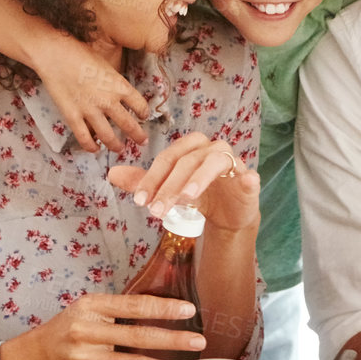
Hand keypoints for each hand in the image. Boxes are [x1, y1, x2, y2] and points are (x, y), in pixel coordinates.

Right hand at [8, 293, 206, 359]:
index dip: (162, 307)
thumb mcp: (87, 309)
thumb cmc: (68, 328)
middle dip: (171, 340)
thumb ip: (117, 310)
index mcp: (91, 306)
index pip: (133, 305)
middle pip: (136, 336)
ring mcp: (84, 359)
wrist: (34, 356)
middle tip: (198, 341)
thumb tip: (162, 310)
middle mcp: (86, 331)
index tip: (188, 310)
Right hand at [30, 37, 147, 152]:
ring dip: (116, 146)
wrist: (55, 55)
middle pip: (129, 125)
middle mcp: (108, 101)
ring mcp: (90, 110)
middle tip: (142, 141)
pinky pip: (85, 138)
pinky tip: (95, 148)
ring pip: (108, 137)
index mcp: (119, 85)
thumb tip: (120, 93)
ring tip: (120, 149)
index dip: (144, 113)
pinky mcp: (73, 116)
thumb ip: (114, 82)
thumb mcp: (106, 64)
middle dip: (138, 136)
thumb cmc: (80, 54)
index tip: (143, 116)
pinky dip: (91, 146)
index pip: (140, 105)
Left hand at [106, 132, 259, 232]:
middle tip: (156, 211)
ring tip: (186, 198)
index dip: (151, 178)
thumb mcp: (170, 190)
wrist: (228, 212)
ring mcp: (233, 162)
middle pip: (187, 161)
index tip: (139, 202)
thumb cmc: (198, 195)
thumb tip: (111, 174)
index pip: (167, 158)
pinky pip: (248, 175)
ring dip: (199, 178)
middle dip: (169, 186)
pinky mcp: (248, 179)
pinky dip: (246, 177)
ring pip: (213, 163)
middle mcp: (211, 148)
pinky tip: (245, 181)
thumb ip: (144, 182)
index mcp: (191, 147)